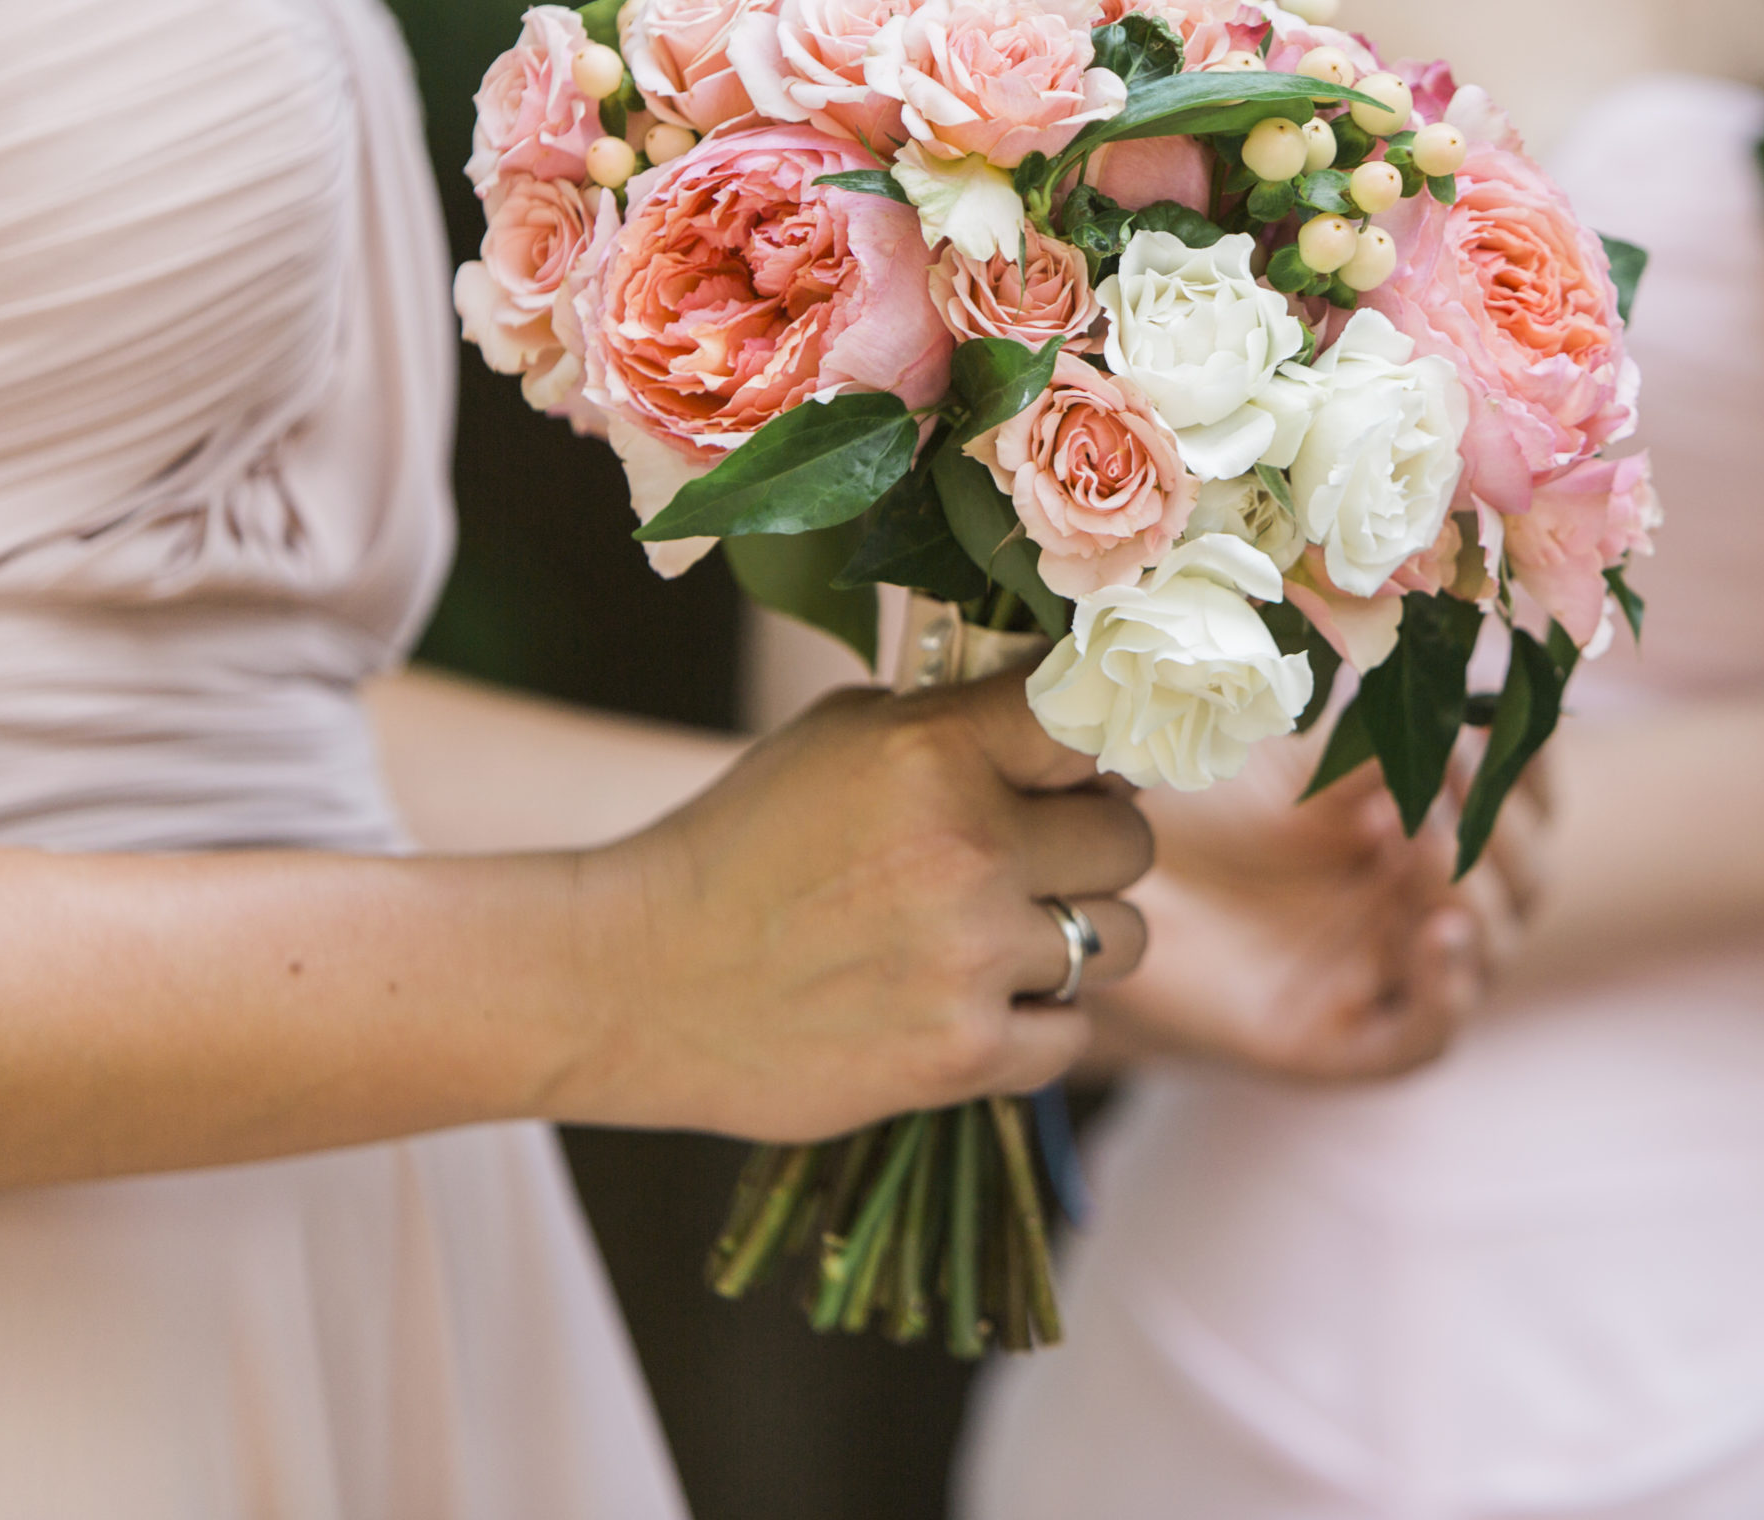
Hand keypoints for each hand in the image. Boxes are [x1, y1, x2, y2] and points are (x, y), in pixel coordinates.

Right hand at [552, 673, 1153, 1143]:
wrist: (634, 982)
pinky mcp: (962, 1056)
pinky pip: (1073, 1030)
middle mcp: (967, 848)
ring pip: (1119, 939)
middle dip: (1086, 851)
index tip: (1082, 768)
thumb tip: (1072, 708)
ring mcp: (969, 959)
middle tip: (1022, 867)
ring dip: (1071, 941)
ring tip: (990, 940)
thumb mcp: (838, 737)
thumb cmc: (742, 843)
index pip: (1094, 722)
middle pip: (1129, 840)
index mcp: (934, 751)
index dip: (1101, 747)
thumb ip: (954, 719)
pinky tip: (963, 1005)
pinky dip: (1033, 1025)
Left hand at [1086, 728, 1535, 1081]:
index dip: (1530, 768)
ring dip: (1474, 893)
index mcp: (1429, 828)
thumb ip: (1374, 742)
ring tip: (1426, 838)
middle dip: (1499, 824)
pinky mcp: (1343, 1044)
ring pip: (1485, 952)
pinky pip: (1426, 1038)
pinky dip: (1447, 994)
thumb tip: (1453, 696)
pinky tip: (1439, 938)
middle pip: (1520, 879)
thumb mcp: (1294, 764)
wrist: (1100, 890)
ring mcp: (1387, 978)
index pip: (1522, 804)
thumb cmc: (1200, 814)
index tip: (1504, 718)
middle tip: (1457, 768)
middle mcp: (1422, 907)